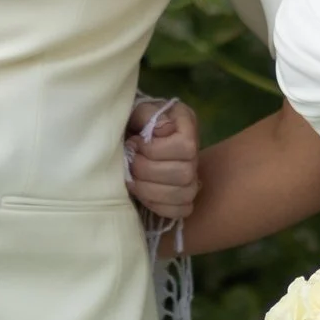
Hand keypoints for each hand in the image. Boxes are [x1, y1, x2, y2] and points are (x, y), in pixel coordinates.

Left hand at [125, 97, 197, 222]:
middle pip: (185, 173)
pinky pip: (181, 209)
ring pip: (184, 194)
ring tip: (130, 179)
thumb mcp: (134, 109)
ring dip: (150, 190)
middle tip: (129, 162)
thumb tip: (164, 129)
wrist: (125, 136)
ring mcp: (191, 175)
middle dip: (148, 171)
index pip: (186, 146)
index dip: (156, 150)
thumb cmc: (129, 121)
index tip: (134, 143)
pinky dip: (159, 206)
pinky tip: (142, 195)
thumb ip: (147, 114)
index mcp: (186, 124)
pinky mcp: (183, 196)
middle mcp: (194, 150)